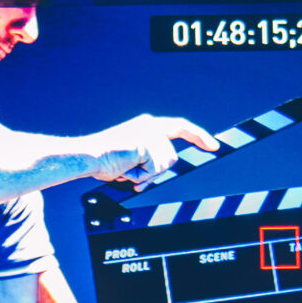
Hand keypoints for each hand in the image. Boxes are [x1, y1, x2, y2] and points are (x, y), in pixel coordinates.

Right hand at [86, 114, 219, 183]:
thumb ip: (146, 161)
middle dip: (166, 164)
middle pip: (172, 156)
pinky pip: (154, 170)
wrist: (88, 156)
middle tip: (172, 160)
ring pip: (164, 165)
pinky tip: (126, 168)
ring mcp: (150, 133)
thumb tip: (152, 177)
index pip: (179, 127)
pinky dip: (140, 176)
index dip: (197, 136)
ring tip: (126, 169)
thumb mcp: (131, 159)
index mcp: (147, 125)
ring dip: (146, 174)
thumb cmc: (103, 159)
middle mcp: (151, 125)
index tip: (213, 145)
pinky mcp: (148, 144)